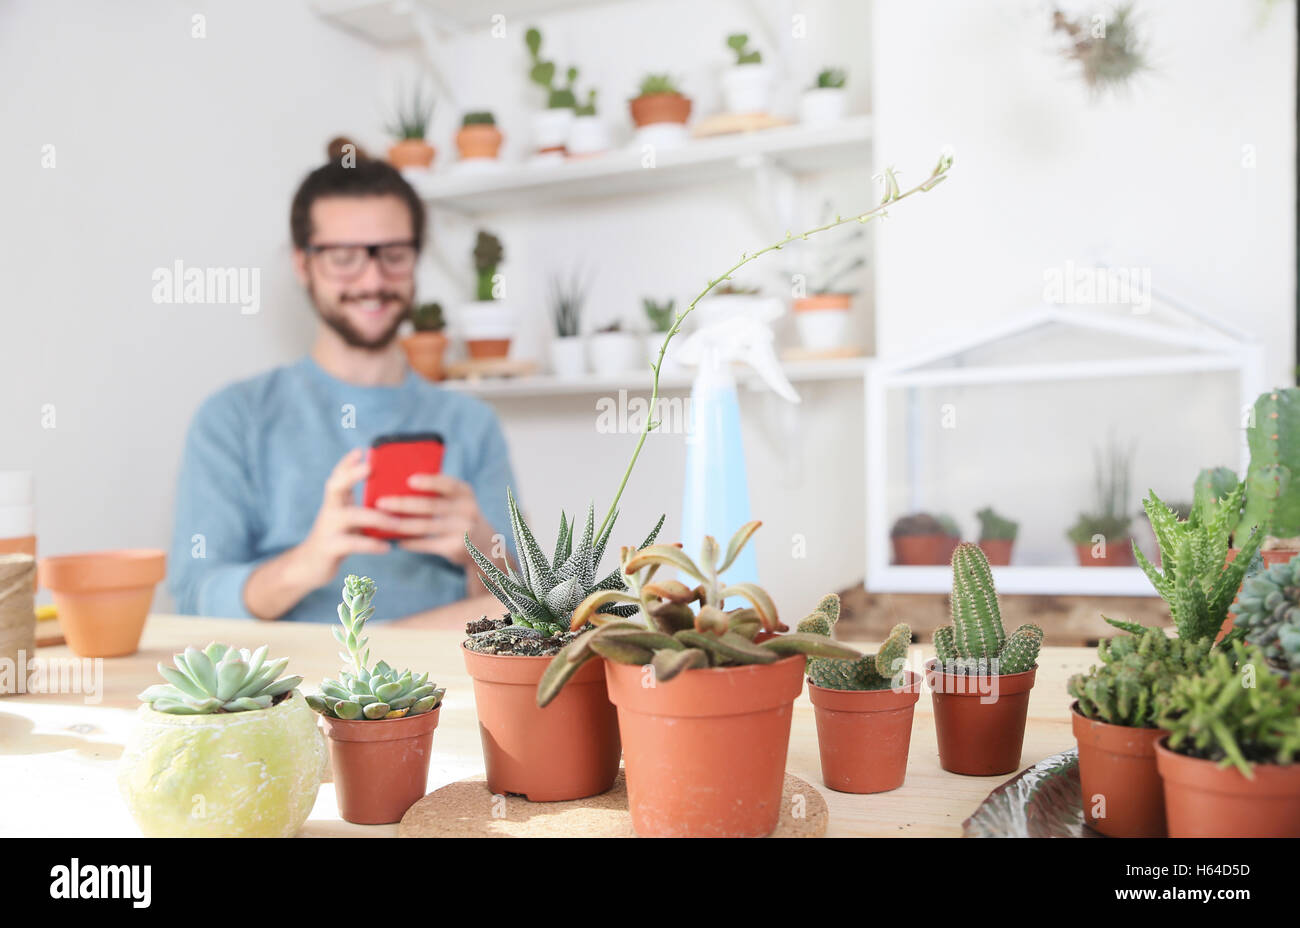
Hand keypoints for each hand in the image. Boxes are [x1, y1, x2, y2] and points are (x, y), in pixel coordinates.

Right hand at [288, 449, 413, 589]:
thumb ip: (362, 508)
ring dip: (376, 517)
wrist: (310, 566)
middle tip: (369, 467)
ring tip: (396, 522)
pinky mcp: (330, 547)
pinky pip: (352, 543)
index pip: (338, 476)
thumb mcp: (347, 520)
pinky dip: (371, 545)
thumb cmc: (337, 540)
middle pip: (335, 486)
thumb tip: (393, 499)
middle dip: (351, 474)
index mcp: (335, 502)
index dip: (347, 463)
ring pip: (351, 516)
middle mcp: (329, 511)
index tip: (360, 451)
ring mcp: (328, 528)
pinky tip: (386, 547)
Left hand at [373, 473, 497, 566]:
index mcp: (465, 492)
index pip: (447, 484)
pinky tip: (397, 540)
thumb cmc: (459, 515)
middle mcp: (467, 510)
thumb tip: (398, 484)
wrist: (483, 545)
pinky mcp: (456, 547)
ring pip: (426, 526)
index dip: (429, 481)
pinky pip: (428, 544)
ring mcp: (463, 530)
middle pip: (430, 505)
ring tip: (382, 522)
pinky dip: (411, 542)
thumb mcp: (458, 499)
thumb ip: (438, 491)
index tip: (409, 480)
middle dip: (403, 503)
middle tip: (381, 502)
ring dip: (401, 524)